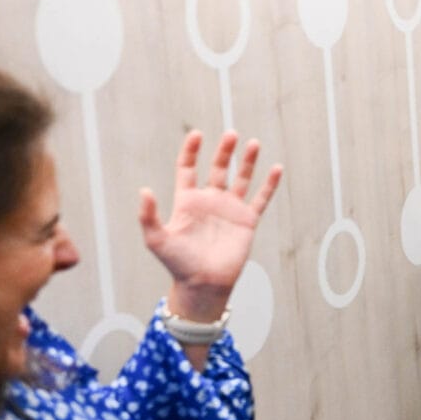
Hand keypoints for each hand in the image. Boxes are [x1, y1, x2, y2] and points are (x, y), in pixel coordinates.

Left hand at [139, 130, 281, 321]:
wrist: (203, 284)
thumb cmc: (178, 264)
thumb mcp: (157, 239)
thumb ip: (149, 215)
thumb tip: (144, 190)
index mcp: (187, 201)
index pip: (188, 168)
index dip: (191, 151)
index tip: (197, 135)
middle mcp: (210, 201)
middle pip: (218, 168)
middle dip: (224, 151)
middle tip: (231, 134)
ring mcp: (230, 209)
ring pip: (241, 179)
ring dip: (247, 161)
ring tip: (253, 143)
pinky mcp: (247, 220)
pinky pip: (260, 198)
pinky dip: (269, 184)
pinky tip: (276, 168)